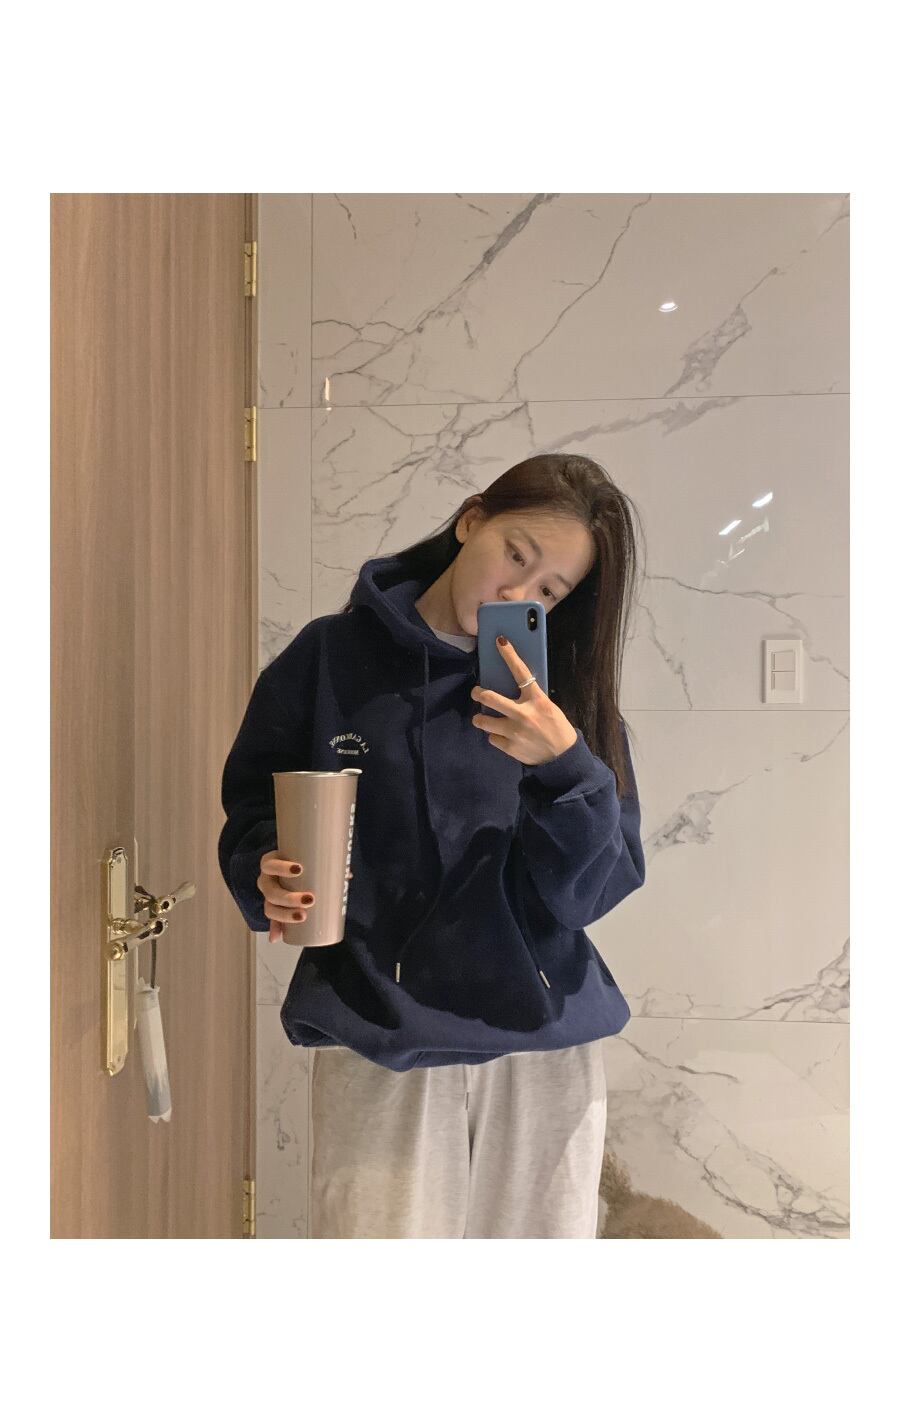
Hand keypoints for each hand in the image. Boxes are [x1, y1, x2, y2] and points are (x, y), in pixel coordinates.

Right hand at [257, 851, 353, 944]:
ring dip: (284, 915)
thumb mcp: (304, 861)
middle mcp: (266, 880)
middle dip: (289, 898)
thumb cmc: (297, 863)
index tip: (300, 870)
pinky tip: (277, 937)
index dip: (282, 868)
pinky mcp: (272, 908)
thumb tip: (348, 876)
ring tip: (302, 916)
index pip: (270, 865)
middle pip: (272, 891)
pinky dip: (274, 930)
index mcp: (270, 864)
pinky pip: (271, 920)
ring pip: (270, 908)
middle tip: (310, 899)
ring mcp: (267, 896)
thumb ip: (323, 865)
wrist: (285, 868)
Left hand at [470, 636, 577, 766]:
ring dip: (480, 719)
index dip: (509, 655)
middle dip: (478, 693)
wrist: (562, 757)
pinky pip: (492, 738)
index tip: (500, 642)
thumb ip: (530, 698)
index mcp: (537, 700)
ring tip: (482, 719)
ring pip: (483, 721)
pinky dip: (495, 737)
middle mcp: (524, 714)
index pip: (521, 672)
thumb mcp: (547, 707)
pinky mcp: (510, 747)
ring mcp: (515, 732)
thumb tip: (512, 687)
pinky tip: (504, 737)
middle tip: (476, 692)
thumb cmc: (555, 727)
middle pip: (490, 698)